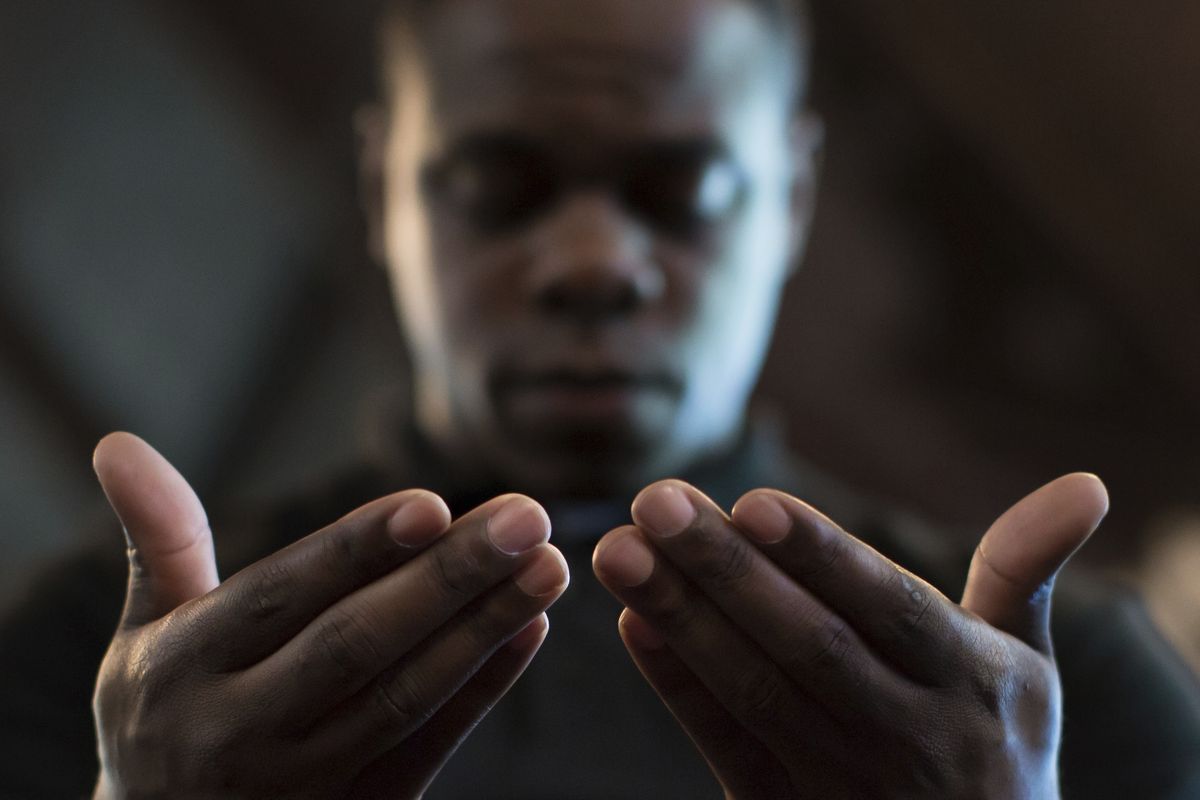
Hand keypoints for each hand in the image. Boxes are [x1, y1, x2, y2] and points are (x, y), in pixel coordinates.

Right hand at [90, 433, 567, 799]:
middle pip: (357, 645)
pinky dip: (481, 690)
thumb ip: (158, 540)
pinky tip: (531, 630)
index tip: (433, 503)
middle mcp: (240, 728)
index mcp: (187, 667)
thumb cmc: (163, 709)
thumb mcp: (142, 634)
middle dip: (447, 579)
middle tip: (528, 516)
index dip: (358, 550)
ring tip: (548, 565)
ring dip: (483, 629)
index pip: (283, 596)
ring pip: (404, 698)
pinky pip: (427, 749)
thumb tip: (118, 443)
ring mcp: (301, 784)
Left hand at [592, 474, 1107, 798]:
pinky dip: (676, 687)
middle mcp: (909, 734)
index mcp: (969, 680)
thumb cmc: (996, 737)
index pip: (891, 609)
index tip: (753, 501)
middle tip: (653, 500)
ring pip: (755, 692)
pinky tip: (630, 623)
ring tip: (620, 550)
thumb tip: (1086, 482)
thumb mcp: (1027, 661)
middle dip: (726, 572)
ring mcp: (843, 782)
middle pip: (808, 646)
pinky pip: (726, 746)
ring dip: (681, 620)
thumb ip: (1026, 570)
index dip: (824, 557)